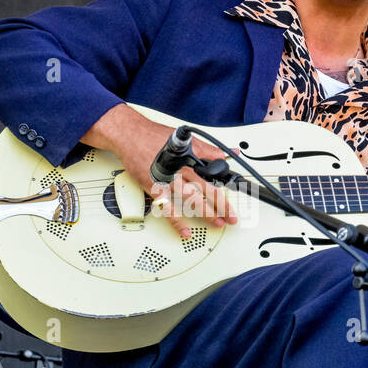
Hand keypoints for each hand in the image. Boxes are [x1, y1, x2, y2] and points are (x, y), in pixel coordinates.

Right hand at [82, 104, 236, 238]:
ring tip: (217, 223)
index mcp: (189, 159)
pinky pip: (167, 209)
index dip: (227, 187)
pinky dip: (177, 222)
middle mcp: (180, 171)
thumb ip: (207, 148)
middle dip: (222, 205)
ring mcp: (167, 181)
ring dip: (205, 213)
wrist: (130, 135)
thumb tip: (225, 153)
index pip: (214, 175)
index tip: (237, 196)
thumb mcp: (186, 139)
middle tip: (232, 217)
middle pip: (206, 190)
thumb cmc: (154, 136)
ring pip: (190, 200)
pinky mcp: (154, 188)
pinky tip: (186, 231)